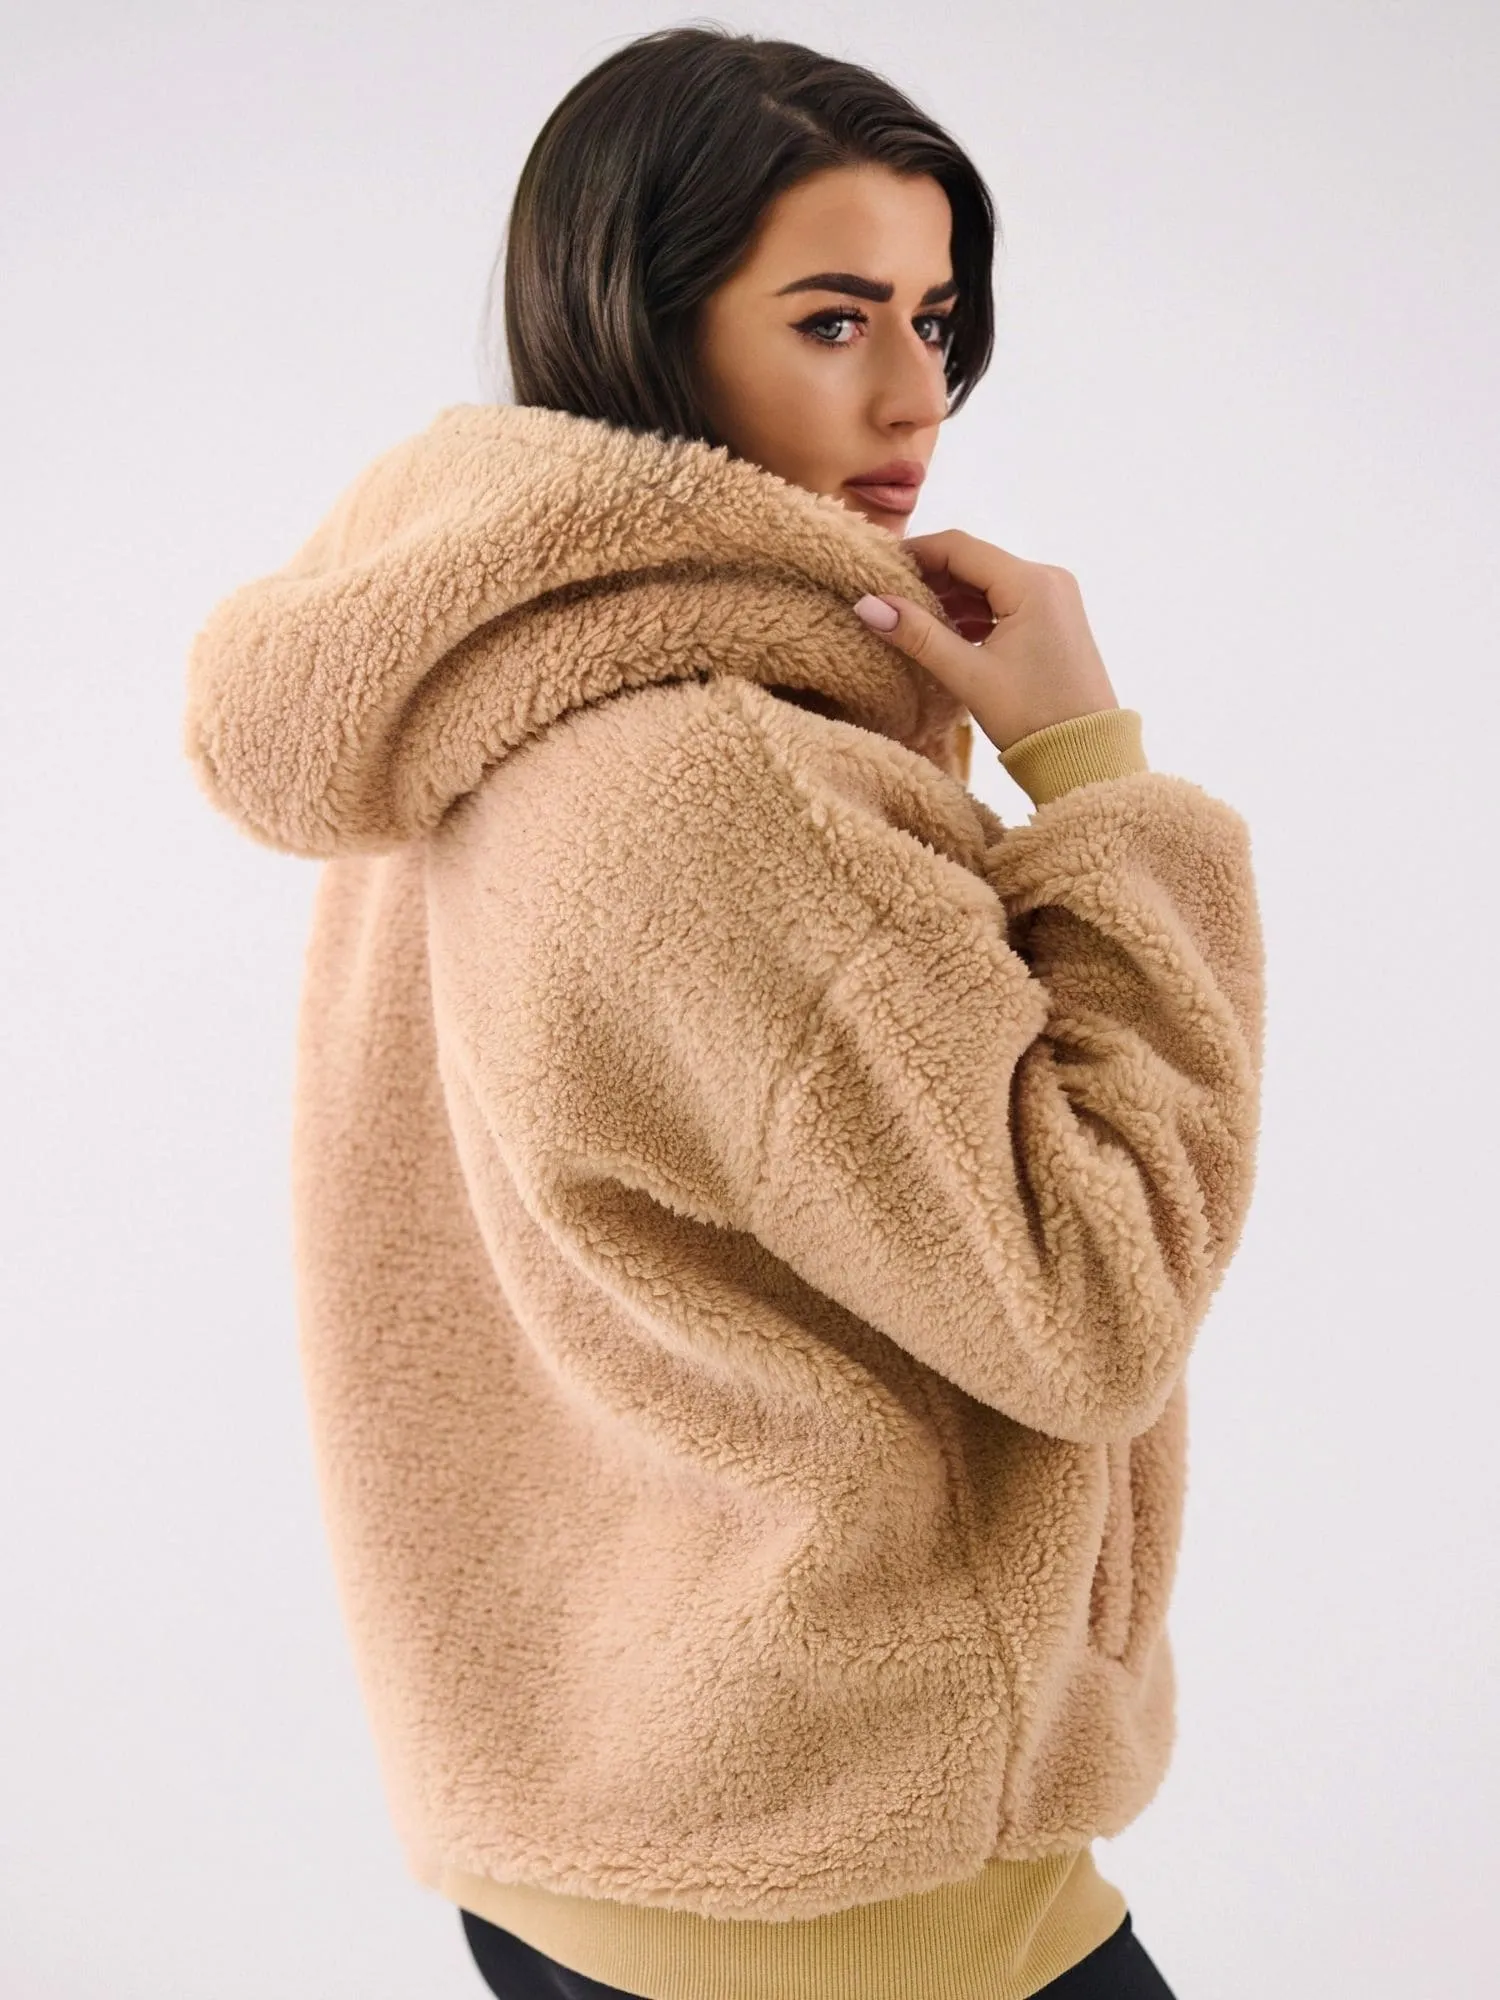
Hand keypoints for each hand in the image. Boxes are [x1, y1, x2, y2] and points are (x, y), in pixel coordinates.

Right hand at [853, 529, 1120, 752]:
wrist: (1086, 756)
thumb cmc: (1033, 717)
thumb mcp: (969, 675)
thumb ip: (918, 634)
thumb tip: (868, 604)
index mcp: (1032, 583)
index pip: (960, 547)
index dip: (915, 553)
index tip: (878, 568)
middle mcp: (1048, 579)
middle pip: (975, 561)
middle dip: (930, 576)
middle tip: (888, 596)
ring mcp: (1055, 598)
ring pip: (989, 582)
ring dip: (951, 596)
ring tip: (911, 618)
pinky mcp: (1054, 619)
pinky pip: (1005, 601)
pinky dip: (974, 612)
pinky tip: (947, 632)